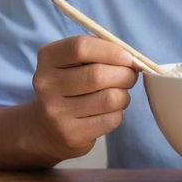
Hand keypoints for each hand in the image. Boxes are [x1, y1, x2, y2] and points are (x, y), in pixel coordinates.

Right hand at [30, 36, 138, 160]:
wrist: (47, 129)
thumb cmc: (73, 85)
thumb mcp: (77, 62)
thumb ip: (102, 53)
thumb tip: (134, 59)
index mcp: (48, 58)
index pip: (81, 47)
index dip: (111, 50)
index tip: (128, 57)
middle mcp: (47, 85)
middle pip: (98, 74)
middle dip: (125, 74)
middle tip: (130, 75)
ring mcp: (56, 112)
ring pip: (109, 98)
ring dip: (124, 94)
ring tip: (119, 93)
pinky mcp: (70, 135)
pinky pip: (111, 119)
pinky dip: (118, 113)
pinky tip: (109, 111)